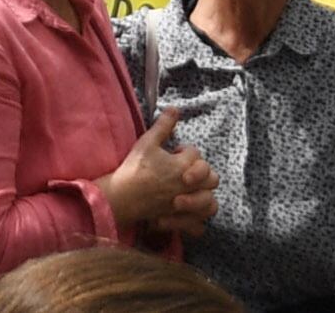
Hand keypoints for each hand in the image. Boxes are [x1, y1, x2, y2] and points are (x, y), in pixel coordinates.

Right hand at [97, 107, 212, 237]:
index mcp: (184, 166)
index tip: (173, 152)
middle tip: (185, 171)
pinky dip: (197, 221)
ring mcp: (186, 206)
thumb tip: (175, 108)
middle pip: (212, 178)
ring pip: (211, 203)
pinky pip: (199, 226)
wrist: (122, 197)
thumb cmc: (135, 168)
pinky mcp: (180, 221)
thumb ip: (164, 125)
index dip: (185, 150)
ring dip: (205, 195)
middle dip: (202, 172)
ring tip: (192, 191)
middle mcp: (190, 187)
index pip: (196, 153)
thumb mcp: (147, 142)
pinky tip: (190, 214)